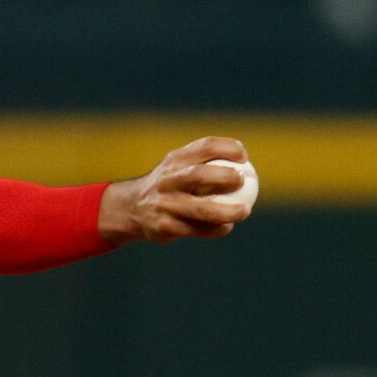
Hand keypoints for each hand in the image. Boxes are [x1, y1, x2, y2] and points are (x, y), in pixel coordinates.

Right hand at [100, 137, 253, 244]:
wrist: (130, 208)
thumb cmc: (169, 185)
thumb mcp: (178, 166)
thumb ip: (205, 163)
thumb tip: (246, 165)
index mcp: (174, 160)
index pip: (204, 147)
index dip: (227, 148)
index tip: (243, 157)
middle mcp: (166, 180)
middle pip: (198, 175)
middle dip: (224, 177)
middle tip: (243, 181)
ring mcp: (164, 204)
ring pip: (200, 209)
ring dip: (227, 211)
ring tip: (245, 212)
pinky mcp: (164, 226)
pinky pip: (196, 229)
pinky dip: (215, 229)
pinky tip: (226, 227)